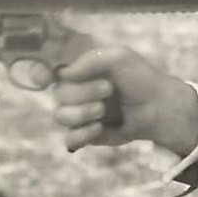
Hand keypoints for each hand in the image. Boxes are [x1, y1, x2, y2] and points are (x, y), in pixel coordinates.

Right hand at [43, 40, 197, 155]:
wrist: (160, 107)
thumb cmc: (140, 78)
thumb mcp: (120, 58)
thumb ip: (90, 60)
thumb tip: (63, 73)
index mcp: (78, 71)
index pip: (45, 71)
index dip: (38, 74)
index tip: (46, 77)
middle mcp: (74, 91)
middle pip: (57, 94)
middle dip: (82, 92)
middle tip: (108, 89)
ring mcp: (79, 114)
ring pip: (60, 116)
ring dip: (82, 112)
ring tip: (103, 110)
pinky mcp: (87, 134)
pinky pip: (69, 138)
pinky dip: (82, 134)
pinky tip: (99, 128)